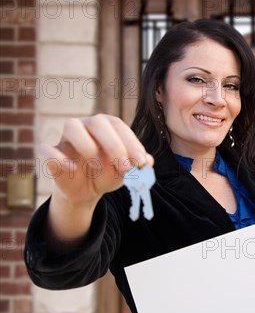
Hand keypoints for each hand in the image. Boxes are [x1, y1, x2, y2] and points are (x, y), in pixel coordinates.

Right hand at [39, 114, 153, 239]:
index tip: (141, 163)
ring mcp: (66, 138)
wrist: (86, 190)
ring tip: (97, 166)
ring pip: (71, 125)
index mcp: (107, 126)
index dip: (132, 143)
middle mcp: (86, 126)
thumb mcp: (125, 170)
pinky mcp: (51, 153)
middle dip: (114, 144)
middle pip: (97, 122)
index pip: (119, 126)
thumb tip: (149, 161)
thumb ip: (137, 164)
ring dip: (87, 145)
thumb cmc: (108, 172)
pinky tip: (72, 169)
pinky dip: (58, 158)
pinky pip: (47, 149)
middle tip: (124, 166)